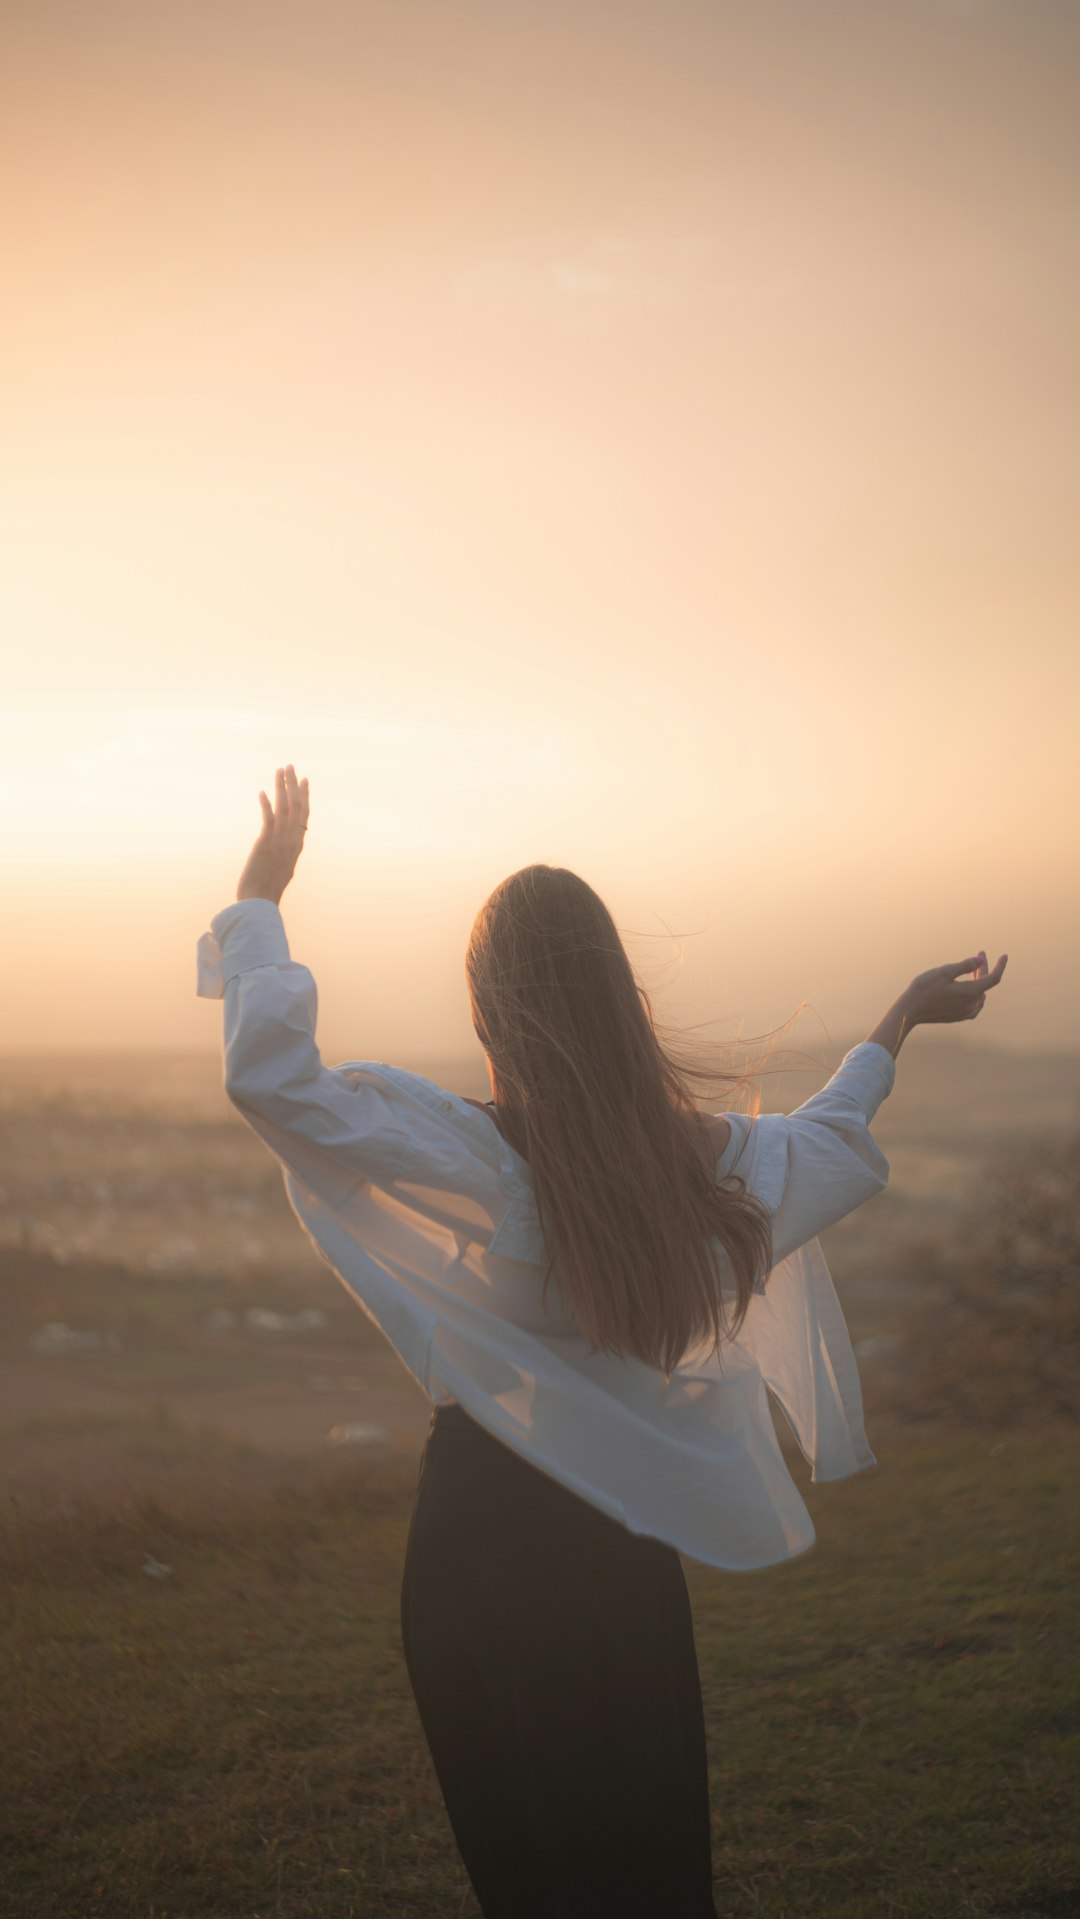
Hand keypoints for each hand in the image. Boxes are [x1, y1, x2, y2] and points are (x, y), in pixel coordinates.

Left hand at [236, 764, 309, 904]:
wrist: (259, 903)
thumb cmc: (267, 890)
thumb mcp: (283, 870)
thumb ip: (286, 855)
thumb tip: (287, 851)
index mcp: (297, 845)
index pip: (304, 814)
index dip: (304, 795)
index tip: (304, 780)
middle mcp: (292, 840)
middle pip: (297, 806)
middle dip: (294, 784)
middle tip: (291, 766)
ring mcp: (280, 841)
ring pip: (285, 808)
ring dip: (282, 787)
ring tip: (280, 770)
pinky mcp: (265, 843)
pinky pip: (268, 818)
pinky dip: (266, 804)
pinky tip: (262, 792)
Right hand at [904, 949, 1007, 1026]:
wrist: (909, 1011)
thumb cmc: (924, 989)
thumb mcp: (944, 972)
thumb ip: (965, 966)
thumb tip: (981, 960)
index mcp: (970, 993)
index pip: (993, 978)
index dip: (1000, 966)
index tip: (1004, 956)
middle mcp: (971, 1004)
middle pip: (984, 984)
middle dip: (983, 968)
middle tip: (979, 954)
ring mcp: (964, 1013)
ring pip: (979, 994)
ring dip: (978, 980)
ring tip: (974, 969)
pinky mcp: (957, 1017)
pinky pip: (974, 1005)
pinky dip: (975, 994)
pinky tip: (971, 990)